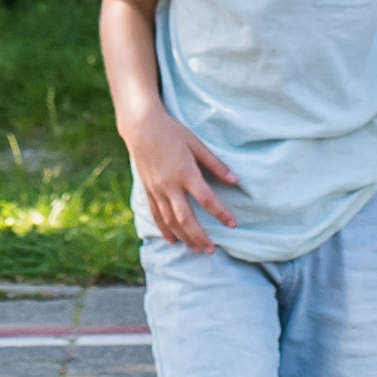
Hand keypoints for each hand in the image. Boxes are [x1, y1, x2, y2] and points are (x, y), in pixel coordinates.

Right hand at [119, 106, 238, 250]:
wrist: (141, 127)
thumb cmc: (172, 132)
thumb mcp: (196, 144)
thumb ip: (215, 164)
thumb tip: (235, 180)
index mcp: (185, 172)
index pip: (206, 198)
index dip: (220, 213)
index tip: (233, 224)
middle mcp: (169, 185)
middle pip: (186, 218)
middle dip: (199, 236)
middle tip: (212, 249)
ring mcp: (157, 190)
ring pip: (171, 221)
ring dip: (184, 237)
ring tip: (198, 249)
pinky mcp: (148, 191)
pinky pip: (156, 215)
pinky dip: (165, 230)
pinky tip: (172, 240)